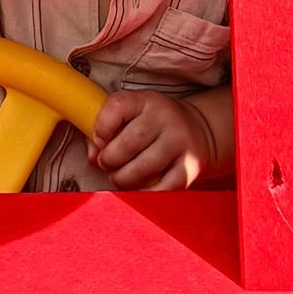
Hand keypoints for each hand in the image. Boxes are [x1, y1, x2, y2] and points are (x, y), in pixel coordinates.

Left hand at [90, 91, 215, 190]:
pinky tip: (139, 190)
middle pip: (128, 143)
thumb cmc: (153, 126)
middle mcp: (166, 117)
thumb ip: (107, 131)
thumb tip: (93, 157)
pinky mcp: (191, 166)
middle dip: (110, 160)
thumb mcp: (133, 115)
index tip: (100, 141)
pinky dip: (146, 194)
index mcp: (146, 100)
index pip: (116, 107)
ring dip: (124, 179)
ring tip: (121, 178)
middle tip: (108, 165)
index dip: (101, 128)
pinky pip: (164, 188)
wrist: (199, 129)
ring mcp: (180, 142)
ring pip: (143, 168)